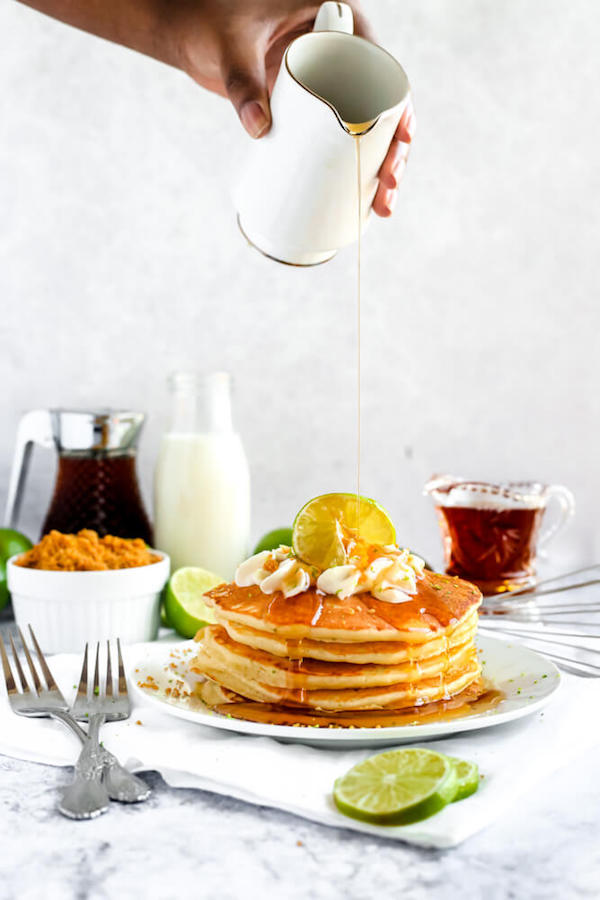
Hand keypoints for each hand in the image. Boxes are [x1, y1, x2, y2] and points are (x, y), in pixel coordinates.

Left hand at [170, 0, 414, 215]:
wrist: (187, 34)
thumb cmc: (209, 24)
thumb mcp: (232, 50)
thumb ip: (243, 83)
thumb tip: (259, 129)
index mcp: (335, 17)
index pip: (380, 65)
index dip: (400, 106)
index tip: (402, 139)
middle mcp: (338, 50)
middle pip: (381, 105)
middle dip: (394, 151)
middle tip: (390, 185)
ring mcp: (326, 81)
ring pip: (366, 128)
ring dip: (380, 167)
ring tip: (382, 207)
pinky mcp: (310, 106)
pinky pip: (340, 137)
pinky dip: (355, 166)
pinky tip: (366, 199)